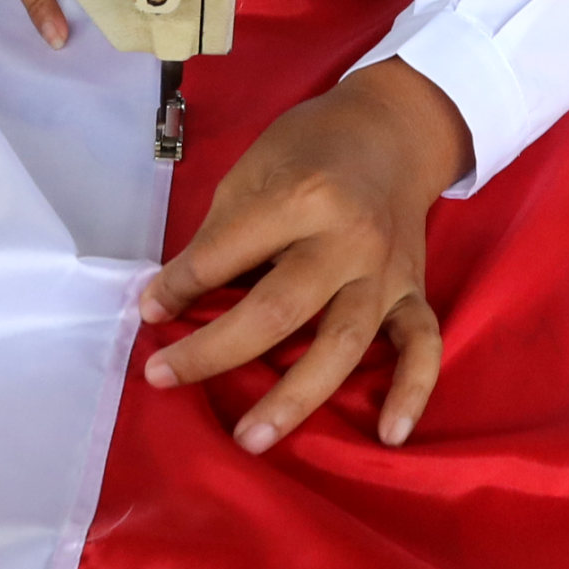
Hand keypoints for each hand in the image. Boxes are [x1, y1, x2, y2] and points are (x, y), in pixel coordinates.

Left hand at [139, 60, 472, 456]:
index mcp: (304, 199)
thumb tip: (170, 301)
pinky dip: (412, 391)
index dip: (177, 287)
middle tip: (163, 379)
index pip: (227, 256)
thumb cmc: (311, 148)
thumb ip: (219, 238)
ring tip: (251, 439)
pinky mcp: (414, 292)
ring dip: (296, 397)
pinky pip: (421, 346)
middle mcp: (350, 240)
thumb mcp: (254, 171)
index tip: (147, 313)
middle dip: (215, 351)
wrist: (393, 129)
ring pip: (344, 344)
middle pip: (280, 312)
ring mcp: (387, 273)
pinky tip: (390, 434)